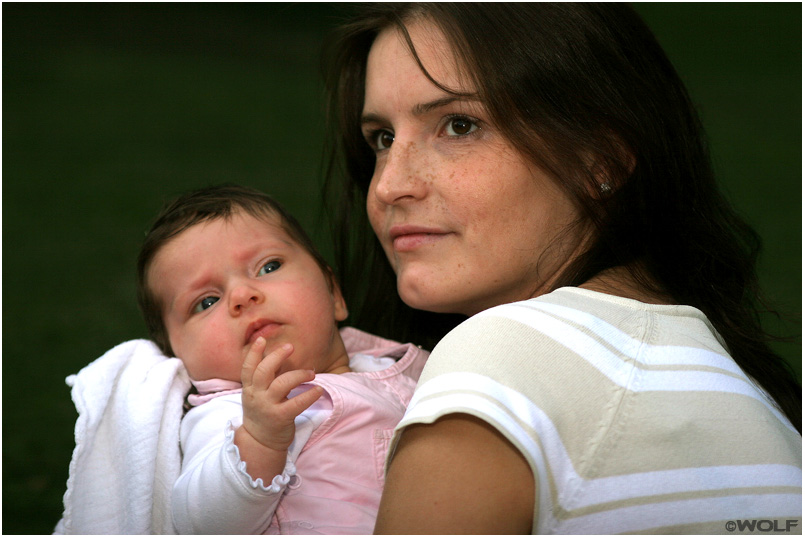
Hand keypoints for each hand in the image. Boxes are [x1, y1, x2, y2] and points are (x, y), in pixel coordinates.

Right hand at [239, 337, 323, 452]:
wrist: (260, 442)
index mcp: (250, 389)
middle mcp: (256, 396)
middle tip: (290, 346)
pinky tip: (318, 390)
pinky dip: (309, 395)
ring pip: (281, 384)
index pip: (248, 368)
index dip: (254, 353)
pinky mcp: (280, 418)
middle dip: (277, 356)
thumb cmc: (262, 413)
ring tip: (311, 372)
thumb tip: (279, 356)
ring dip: (299, 374)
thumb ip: (265, 378)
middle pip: (264, 371)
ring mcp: (267, 407)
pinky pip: (297, 403)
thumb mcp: (257, 395)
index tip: (262, 339)